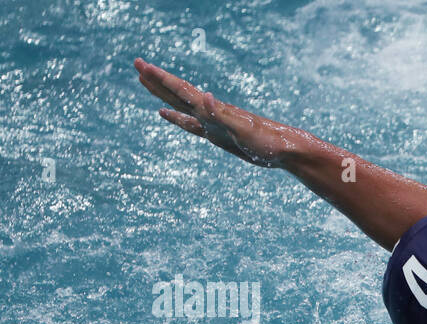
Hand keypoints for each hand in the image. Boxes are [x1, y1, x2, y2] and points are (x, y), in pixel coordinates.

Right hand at [134, 58, 298, 168]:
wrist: (285, 150)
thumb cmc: (268, 142)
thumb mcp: (245, 131)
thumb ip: (224, 116)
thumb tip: (205, 96)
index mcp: (214, 109)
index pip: (182, 90)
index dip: (162, 79)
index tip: (142, 65)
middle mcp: (211, 112)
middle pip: (177, 92)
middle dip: (156, 80)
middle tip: (136, 64)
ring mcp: (212, 123)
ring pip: (180, 105)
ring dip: (162, 93)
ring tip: (143, 81)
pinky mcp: (217, 135)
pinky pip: (190, 124)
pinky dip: (175, 118)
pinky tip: (165, 114)